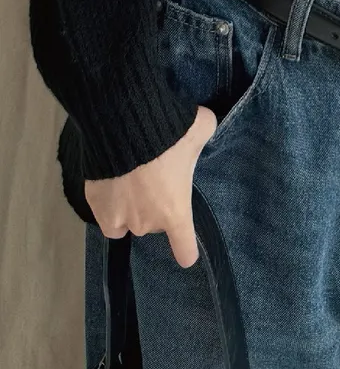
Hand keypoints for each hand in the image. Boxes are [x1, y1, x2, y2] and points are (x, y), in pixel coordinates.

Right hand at [84, 104, 216, 267]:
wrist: (122, 125)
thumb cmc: (169, 132)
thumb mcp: (201, 127)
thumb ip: (205, 134)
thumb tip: (205, 128)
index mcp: (175, 212)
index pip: (184, 250)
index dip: (187, 251)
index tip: (187, 252)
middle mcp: (146, 222)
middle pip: (155, 225)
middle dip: (158, 207)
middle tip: (158, 179)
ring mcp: (118, 217)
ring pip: (129, 223)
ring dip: (133, 209)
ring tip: (134, 184)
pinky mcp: (95, 205)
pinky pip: (107, 217)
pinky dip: (110, 208)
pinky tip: (114, 188)